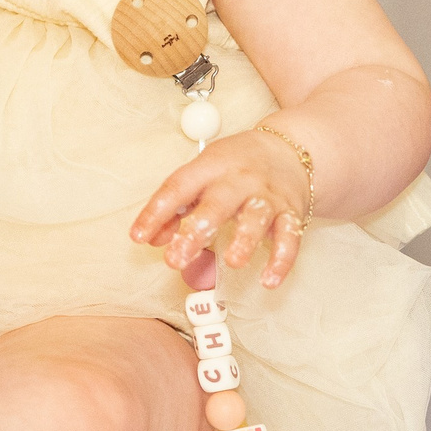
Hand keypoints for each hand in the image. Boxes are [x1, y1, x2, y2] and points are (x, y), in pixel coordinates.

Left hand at [130, 130, 307, 288]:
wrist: (291, 150)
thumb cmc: (236, 167)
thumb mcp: (203, 175)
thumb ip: (177, 206)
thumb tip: (151, 239)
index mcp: (210, 166)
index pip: (178, 187)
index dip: (156, 212)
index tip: (139, 238)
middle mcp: (239, 179)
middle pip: (217, 204)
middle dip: (196, 232)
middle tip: (175, 260)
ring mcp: (267, 195)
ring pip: (257, 216)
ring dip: (245, 240)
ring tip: (233, 263)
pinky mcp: (292, 211)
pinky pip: (290, 236)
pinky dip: (281, 259)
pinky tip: (269, 280)